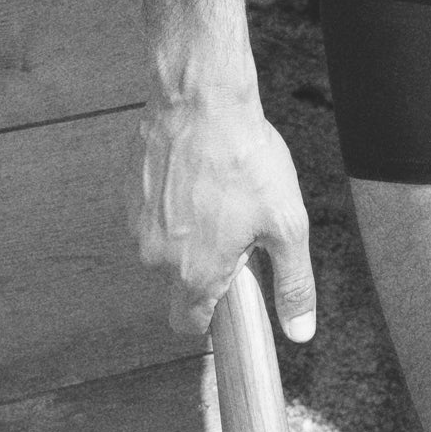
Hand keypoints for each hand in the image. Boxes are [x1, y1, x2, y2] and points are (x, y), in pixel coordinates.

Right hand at [133, 85, 317, 341]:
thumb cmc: (246, 159)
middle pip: (178, 279)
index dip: (212, 314)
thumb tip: (301, 332)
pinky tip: (198, 173)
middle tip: (238, 224)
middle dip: (206, 262)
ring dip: (188, 229)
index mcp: (194, 272)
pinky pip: (151, 211)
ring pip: (164, 243)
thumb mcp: (286, 224)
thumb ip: (293, 283)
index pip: (188, 323)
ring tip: (220, 191)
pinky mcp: (129, 190)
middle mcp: (154, 256)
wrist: (201, 99)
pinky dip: (172, 201)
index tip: (233, 289)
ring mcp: (135, 222)